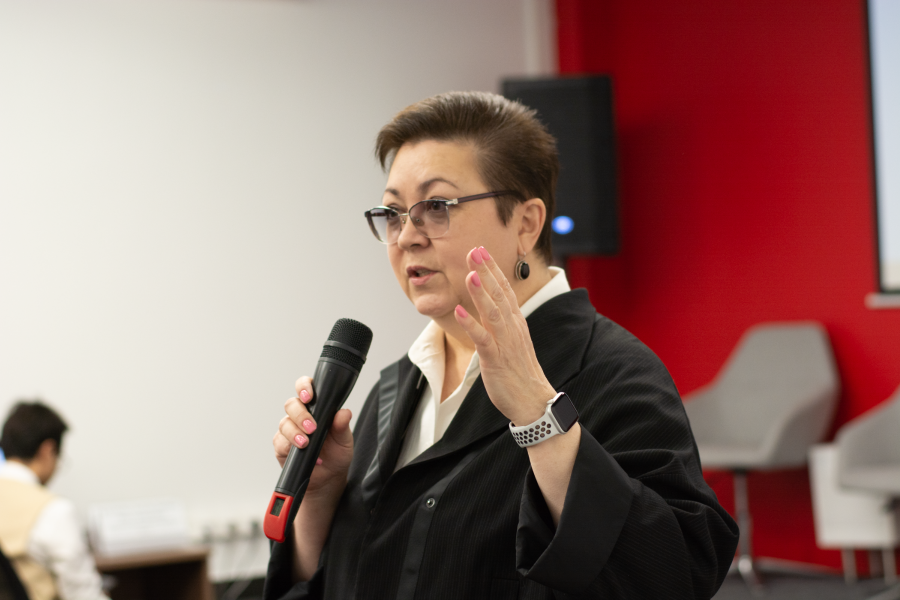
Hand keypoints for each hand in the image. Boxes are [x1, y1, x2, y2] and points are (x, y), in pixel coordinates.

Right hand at [273, 376, 354, 497]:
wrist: (328, 478)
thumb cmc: (336, 454)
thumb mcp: (344, 440)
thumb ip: (342, 426)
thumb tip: (344, 413)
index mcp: (316, 407)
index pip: (305, 388)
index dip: (304, 386)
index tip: (309, 396)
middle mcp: (300, 416)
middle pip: (291, 404)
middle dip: (300, 415)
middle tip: (311, 427)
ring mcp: (289, 430)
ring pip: (284, 423)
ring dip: (295, 433)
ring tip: (307, 443)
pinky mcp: (282, 446)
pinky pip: (279, 441)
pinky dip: (290, 447)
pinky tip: (303, 453)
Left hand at [453, 246, 556, 425]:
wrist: (533, 401)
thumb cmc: (520, 373)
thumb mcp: (513, 341)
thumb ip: (502, 323)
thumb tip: (492, 307)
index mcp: (515, 322)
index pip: (505, 289)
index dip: (493, 269)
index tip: (481, 250)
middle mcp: (512, 328)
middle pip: (499, 295)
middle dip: (487, 271)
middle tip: (475, 250)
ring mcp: (505, 343)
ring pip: (493, 313)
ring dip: (481, 293)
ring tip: (470, 274)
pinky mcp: (496, 359)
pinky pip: (483, 340)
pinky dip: (471, 325)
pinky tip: (459, 312)